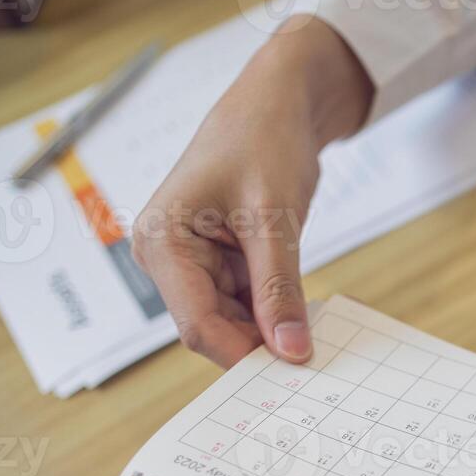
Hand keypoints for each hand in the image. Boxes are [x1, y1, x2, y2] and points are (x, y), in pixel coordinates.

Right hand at [132, 18, 373, 366]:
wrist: (277, 103)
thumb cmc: (264, 139)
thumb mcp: (275, 218)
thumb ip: (279, 288)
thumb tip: (291, 350)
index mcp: (162, 241)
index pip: (196, 323)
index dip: (243, 355)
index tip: (291, 372)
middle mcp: (166, 257)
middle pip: (212, 329)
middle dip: (259, 345)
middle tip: (311, 361)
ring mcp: (191, 262)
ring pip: (232, 322)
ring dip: (270, 330)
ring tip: (313, 332)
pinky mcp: (216, 262)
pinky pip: (245, 304)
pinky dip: (274, 312)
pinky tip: (303, 315)